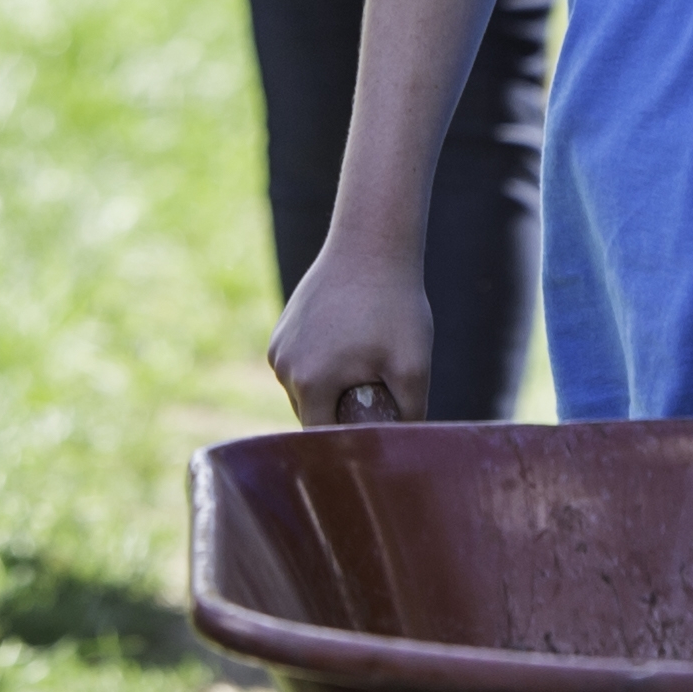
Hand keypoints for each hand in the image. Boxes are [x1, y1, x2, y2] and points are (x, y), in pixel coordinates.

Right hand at [270, 236, 435, 426]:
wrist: (372, 244)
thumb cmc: (395, 307)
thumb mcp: (414, 368)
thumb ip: (408, 417)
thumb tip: (400, 447)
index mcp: (310, 383)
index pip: (326, 438)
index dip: (354, 439)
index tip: (380, 424)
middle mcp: (283, 368)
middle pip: (313, 415)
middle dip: (343, 412)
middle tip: (379, 387)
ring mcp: (278, 346)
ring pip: (306, 390)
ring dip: (333, 388)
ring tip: (366, 360)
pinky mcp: (282, 329)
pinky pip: (302, 364)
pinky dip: (323, 364)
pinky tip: (351, 342)